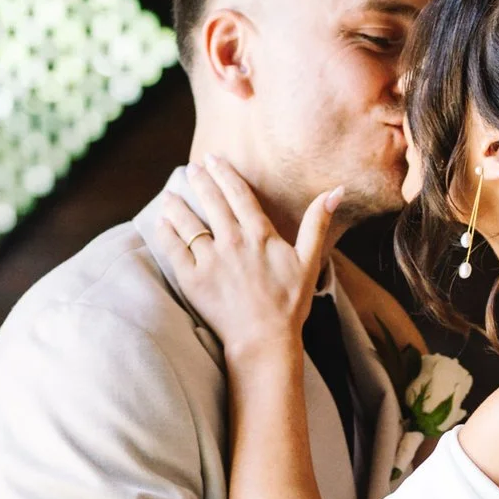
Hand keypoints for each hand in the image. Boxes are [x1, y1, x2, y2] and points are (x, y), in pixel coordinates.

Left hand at [149, 157, 344, 363]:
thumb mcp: (310, 261)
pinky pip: (173, 248)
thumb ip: (317, 223)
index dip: (225, 173)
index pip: (238, 194)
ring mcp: (210, 259)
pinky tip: (162, 223)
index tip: (213, 158)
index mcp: (259, 234)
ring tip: (170, 194)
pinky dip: (166, 232)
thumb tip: (336, 190)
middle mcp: (232, 241)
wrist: (264, 340)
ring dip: (177, 204)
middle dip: (200, 180)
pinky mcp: (192, 278)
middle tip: (192, 168)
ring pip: (187, 221)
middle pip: (211, 201)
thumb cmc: (289, 304)